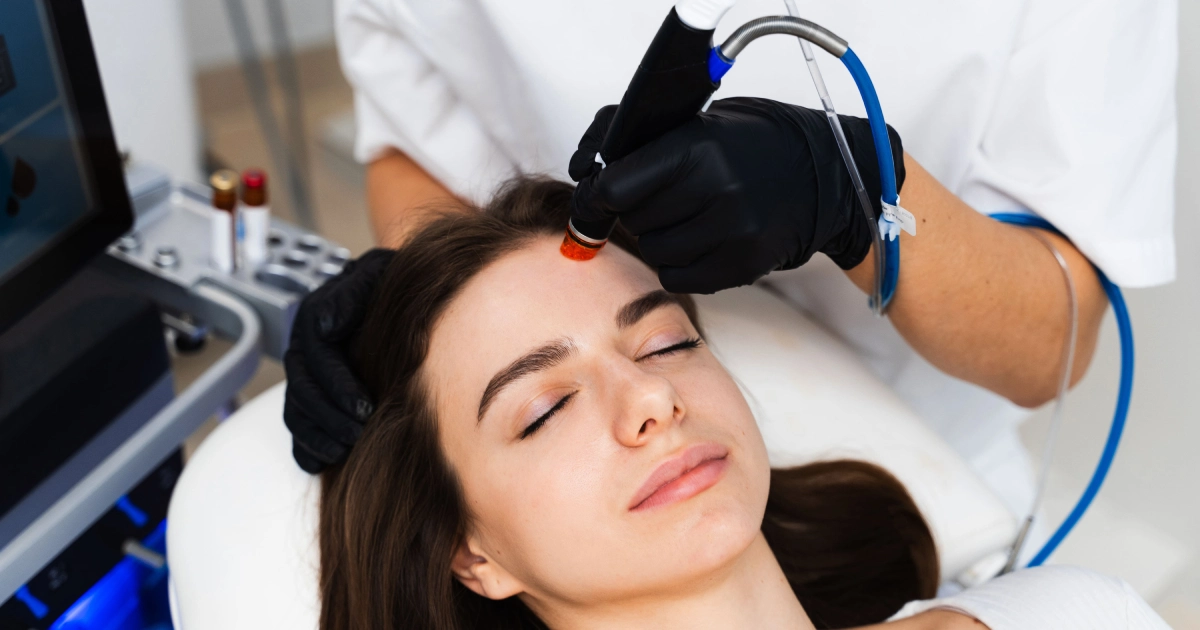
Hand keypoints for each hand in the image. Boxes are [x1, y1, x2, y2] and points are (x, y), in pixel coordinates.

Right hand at [283, 248, 392, 472]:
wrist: (401, 293)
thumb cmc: (393, 283)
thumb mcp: (379, 271)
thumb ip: (355, 291)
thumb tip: (325, 324)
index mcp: (315, 316)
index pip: (317, 356)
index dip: (337, 385)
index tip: (365, 408)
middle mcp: (304, 348)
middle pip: (303, 389)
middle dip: (329, 418)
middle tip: (359, 437)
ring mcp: (306, 375)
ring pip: (297, 412)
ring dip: (316, 437)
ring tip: (344, 453)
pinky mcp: (312, 398)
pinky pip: (299, 428)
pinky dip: (307, 449)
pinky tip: (326, 463)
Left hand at [569, 97, 903, 293]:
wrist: (817, 175)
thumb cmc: (743, 146)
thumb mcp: (691, 124)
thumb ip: (627, 136)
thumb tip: (581, 169)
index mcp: (697, 148)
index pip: (616, 187)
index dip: (594, 198)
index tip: (591, 201)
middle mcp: (717, 190)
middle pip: (634, 221)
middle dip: (637, 211)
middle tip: (663, 197)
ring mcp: (733, 231)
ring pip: (654, 251)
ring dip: (659, 238)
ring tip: (686, 216)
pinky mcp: (743, 264)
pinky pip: (678, 277)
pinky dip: (679, 263)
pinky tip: (700, 240)